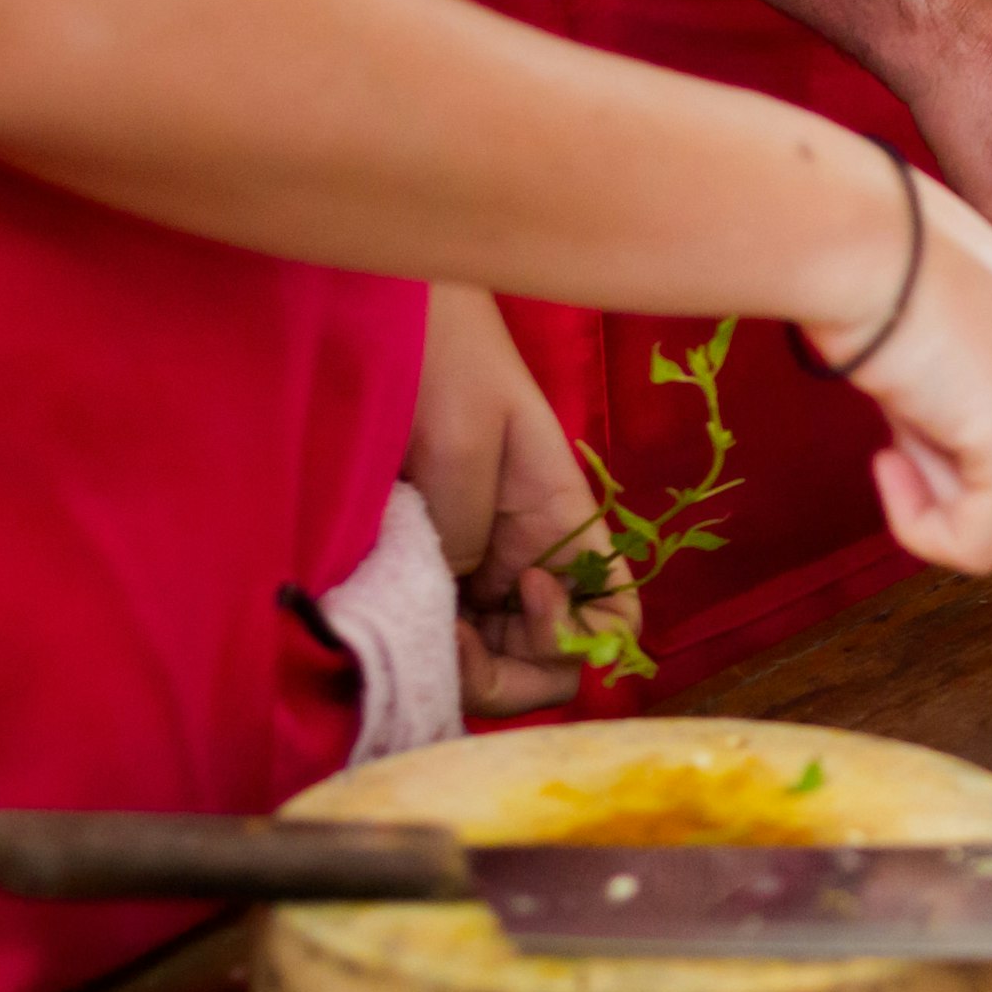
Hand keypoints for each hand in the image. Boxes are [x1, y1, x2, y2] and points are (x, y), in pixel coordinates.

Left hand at [407, 284, 629, 716]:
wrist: (378, 315)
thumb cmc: (438, 356)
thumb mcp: (462, 437)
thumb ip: (465, 527)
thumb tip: (454, 600)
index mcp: (561, 526)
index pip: (613, 618)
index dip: (583, 640)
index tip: (526, 597)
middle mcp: (526, 562)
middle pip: (547, 664)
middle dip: (506, 676)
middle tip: (448, 637)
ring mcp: (471, 572)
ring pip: (490, 662)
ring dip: (457, 668)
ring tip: (410, 624)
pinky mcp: (419, 570)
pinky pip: (435, 637)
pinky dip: (417, 649)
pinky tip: (388, 614)